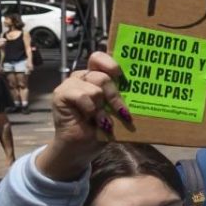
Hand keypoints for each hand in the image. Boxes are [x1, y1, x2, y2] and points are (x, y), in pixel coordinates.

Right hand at [37, 51, 130, 179]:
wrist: (82, 147)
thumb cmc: (102, 128)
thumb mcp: (116, 110)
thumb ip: (122, 96)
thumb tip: (144, 89)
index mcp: (96, 77)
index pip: (99, 58)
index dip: (110, 62)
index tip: (120, 74)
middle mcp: (83, 78)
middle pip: (102, 75)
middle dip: (114, 95)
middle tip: (120, 111)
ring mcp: (70, 85)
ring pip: (94, 87)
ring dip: (102, 107)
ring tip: (102, 120)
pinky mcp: (61, 94)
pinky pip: (81, 95)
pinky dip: (90, 109)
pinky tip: (89, 119)